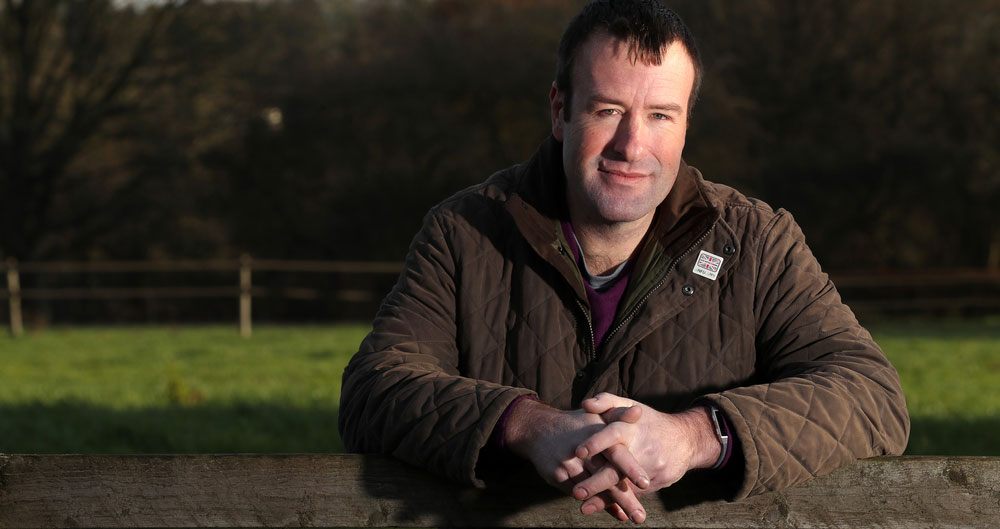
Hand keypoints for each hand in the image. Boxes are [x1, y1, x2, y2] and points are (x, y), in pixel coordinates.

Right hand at [504, 398, 650, 522]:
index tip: (645, 483)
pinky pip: (579, 494)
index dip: (630, 467)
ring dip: (613, 505)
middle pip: (606, 478)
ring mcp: (568, 465)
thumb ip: (619, 415)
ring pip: (594, 490)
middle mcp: (581, 451)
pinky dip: (597, 503)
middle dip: (625, 499)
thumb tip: (639, 412)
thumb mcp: (596, 415)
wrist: (538, 428)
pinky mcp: (557, 476)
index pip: (615, 452)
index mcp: (595, 434)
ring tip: (632, 517)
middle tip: (641, 517)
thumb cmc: (576, 424)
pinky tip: (615, 512)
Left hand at [571, 393, 721, 513]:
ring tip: (585, 509)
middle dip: (597, 482)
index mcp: (632, 428)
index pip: (613, 434)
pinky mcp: (658, 482)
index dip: (596, 442)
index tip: (578, 452)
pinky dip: (619, 504)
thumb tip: (585, 404)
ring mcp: (651, 468)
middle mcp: (642, 449)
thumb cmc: (647, 420)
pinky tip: (604, 511)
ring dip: (605, 499)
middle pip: (617, 468)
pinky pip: (635, 495)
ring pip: (625, 486)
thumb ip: (606, 402)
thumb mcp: (629, 405)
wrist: (685, 438)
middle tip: (576, 493)